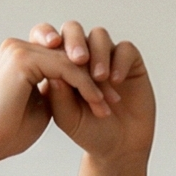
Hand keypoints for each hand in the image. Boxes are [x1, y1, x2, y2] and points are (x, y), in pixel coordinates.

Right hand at [0, 32, 115, 164]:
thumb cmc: (7, 133)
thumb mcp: (41, 105)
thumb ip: (56, 89)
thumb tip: (74, 84)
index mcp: (21, 56)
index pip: (61, 55)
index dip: (85, 74)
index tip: (104, 96)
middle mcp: (18, 47)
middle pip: (69, 51)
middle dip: (95, 73)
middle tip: (114, 97)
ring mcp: (19, 50)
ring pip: (71, 59)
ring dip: (95, 82)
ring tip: (110, 104)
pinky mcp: (22, 59)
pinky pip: (67, 68)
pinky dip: (86, 86)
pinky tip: (99, 103)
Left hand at [27, 19, 152, 165]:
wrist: (118, 146)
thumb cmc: (88, 132)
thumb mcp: (66, 117)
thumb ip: (58, 95)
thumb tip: (51, 69)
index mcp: (57, 64)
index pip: (47, 38)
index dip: (46, 36)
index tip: (49, 46)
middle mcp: (81, 55)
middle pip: (73, 29)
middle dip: (74, 40)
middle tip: (77, 59)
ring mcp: (105, 55)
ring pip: (98, 36)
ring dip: (98, 54)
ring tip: (98, 78)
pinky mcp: (129, 60)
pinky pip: (124, 49)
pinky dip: (118, 62)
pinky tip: (114, 81)